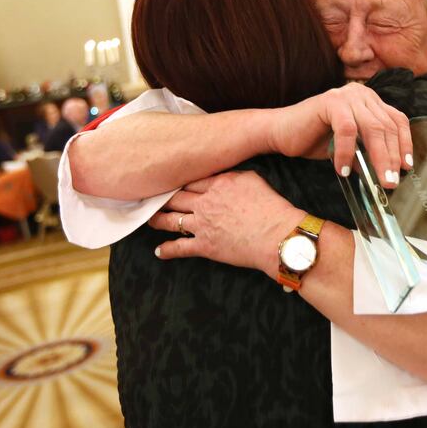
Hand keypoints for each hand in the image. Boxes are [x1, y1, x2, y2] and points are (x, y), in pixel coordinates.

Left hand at [148, 172, 304, 276]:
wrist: (276, 235)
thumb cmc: (272, 208)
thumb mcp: (254, 180)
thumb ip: (235, 176)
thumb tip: (226, 176)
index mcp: (218, 184)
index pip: (192, 180)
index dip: (180, 181)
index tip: (171, 182)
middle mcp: (206, 202)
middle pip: (177, 197)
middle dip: (163, 197)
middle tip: (152, 198)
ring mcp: (202, 224)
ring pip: (172, 220)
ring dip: (158, 220)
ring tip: (150, 220)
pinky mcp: (204, 245)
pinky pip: (179, 248)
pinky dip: (167, 250)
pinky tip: (159, 251)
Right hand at [266, 84, 411, 187]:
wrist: (281, 133)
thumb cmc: (315, 140)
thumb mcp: (350, 148)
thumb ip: (368, 153)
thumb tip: (389, 173)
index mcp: (369, 101)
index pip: (397, 121)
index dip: (405, 144)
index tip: (407, 166)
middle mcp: (361, 94)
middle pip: (387, 127)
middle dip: (392, 157)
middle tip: (391, 182)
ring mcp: (346, 95)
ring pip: (373, 128)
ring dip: (378, 157)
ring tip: (377, 180)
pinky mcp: (330, 102)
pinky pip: (347, 130)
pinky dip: (347, 152)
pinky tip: (342, 170)